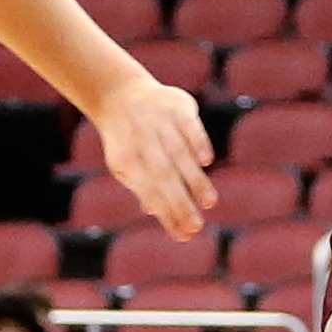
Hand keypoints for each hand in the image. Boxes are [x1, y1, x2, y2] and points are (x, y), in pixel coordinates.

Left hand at [89, 78, 217, 239]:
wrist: (121, 96)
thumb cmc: (129, 141)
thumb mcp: (127, 165)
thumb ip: (144, 188)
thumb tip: (156, 212)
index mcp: (126, 162)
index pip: (149, 193)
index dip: (167, 215)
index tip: (184, 236)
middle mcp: (141, 142)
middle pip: (163, 177)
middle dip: (180, 203)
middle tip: (196, 227)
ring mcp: (159, 122)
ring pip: (178, 153)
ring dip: (194, 178)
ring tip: (209, 203)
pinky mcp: (177, 106)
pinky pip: (188, 126)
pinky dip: (196, 142)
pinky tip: (206, 162)